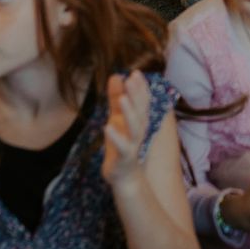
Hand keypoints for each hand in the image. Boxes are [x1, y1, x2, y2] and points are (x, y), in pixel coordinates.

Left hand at [100, 72, 152, 188]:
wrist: (125, 175)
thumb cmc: (121, 144)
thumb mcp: (116, 118)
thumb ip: (116, 98)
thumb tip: (116, 76)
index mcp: (138, 120)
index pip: (143, 101)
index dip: (141, 88)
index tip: (136, 73)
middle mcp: (139, 130)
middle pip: (140, 110)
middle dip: (137, 95)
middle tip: (131, 79)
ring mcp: (133, 144)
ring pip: (134, 127)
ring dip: (129, 112)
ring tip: (122, 98)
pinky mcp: (124, 157)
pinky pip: (122, 147)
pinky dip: (116, 137)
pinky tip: (107, 126)